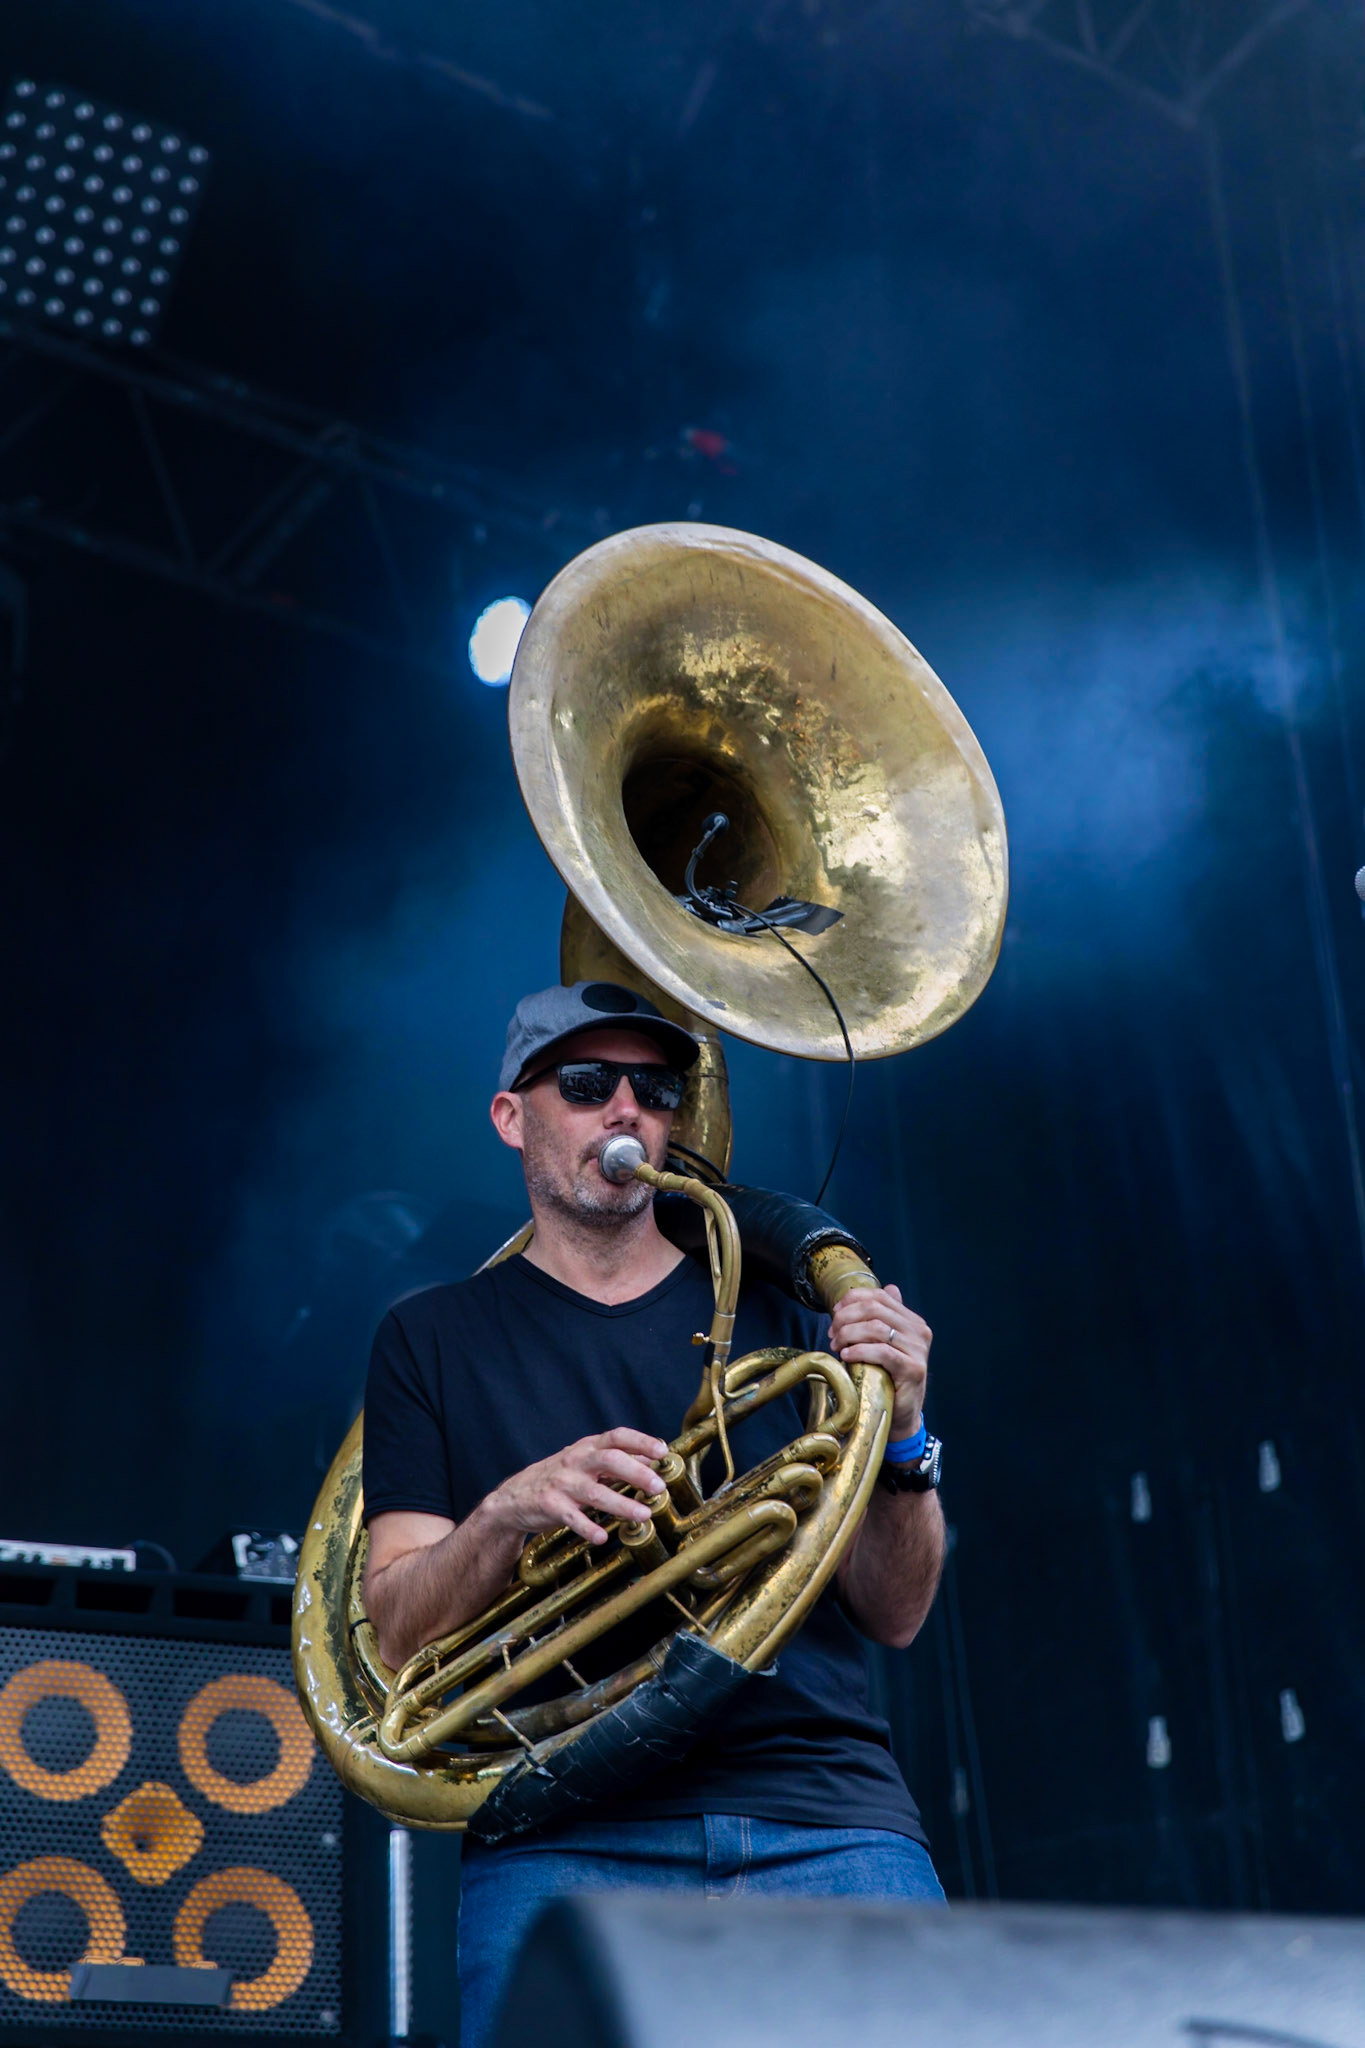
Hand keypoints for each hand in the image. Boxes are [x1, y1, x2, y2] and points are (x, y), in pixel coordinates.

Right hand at [484, 1428, 669, 1547]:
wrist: (514, 1497)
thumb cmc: (558, 1478)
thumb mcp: (584, 1463)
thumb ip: (615, 1461)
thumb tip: (650, 1461)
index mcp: (586, 1448)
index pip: (616, 1436)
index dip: (641, 1441)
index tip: (662, 1451)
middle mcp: (575, 1461)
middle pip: (609, 1460)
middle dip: (637, 1473)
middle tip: (658, 1487)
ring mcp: (562, 1483)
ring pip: (595, 1492)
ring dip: (622, 1504)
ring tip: (643, 1515)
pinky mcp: (549, 1506)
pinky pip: (572, 1517)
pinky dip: (588, 1527)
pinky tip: (602, 1537)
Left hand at [828, 1284, 930, 1438]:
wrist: (902, 1414)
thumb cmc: (889, 1378)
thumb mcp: (886, 1344)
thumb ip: (885, 1317)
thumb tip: (888, 1287)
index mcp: (912, 1321)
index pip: (880, 1297)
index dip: (852, 1300)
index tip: (834, 1313)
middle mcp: (919, 1332)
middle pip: (875, 1310)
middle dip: (846, 1318)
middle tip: (832, 1333)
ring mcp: (918, 1351)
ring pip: (877, 1329)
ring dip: (849, 1334)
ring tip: (836, 1345)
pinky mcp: (913, 1369)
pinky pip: (882, 1352)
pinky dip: (860, 1351)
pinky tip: (846, 1356)